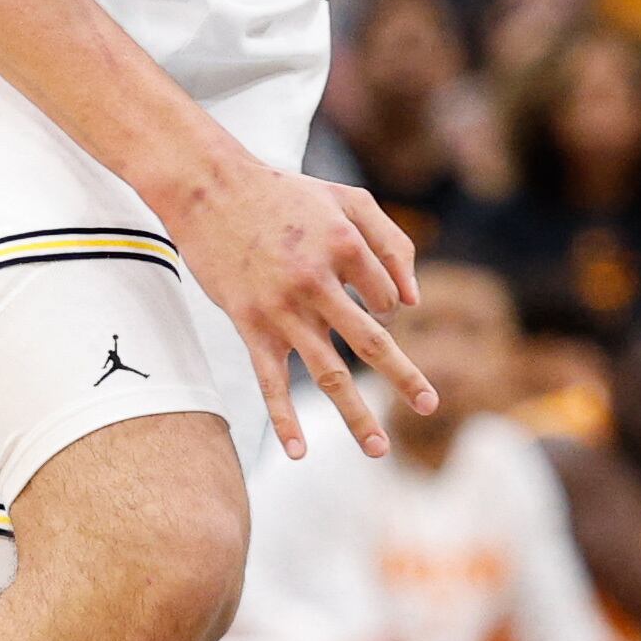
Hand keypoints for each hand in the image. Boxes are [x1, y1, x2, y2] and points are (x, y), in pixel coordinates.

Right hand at [157, 146, 427, 458]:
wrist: (209, 189)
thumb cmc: (283, 195)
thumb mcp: (347, 199)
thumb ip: (391, 242)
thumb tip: (413, 301)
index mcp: (345, 246)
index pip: (387, 297)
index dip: (386, 302)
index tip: (369, 298)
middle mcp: (318, 282)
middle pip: (372, 343)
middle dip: (405, 378)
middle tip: (430, 405)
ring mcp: (282, 309)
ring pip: (329, 374)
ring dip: (356, 416)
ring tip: (379, 450)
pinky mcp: (251, 325)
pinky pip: (271, 382)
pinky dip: (284, 419)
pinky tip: (298, 451)